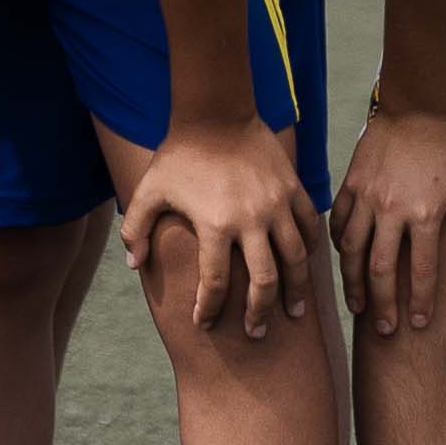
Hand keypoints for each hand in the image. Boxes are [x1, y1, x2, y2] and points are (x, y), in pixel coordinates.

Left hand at [123, 117, 321, 339]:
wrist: (216, 111)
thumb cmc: (179, 154)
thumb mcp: (149, 190)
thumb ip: (136, 228)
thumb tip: (133, 264)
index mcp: (215, 225)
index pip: (215, 282)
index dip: (209, 308)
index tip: (204, 323)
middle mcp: (251, 220)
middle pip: (264, 281)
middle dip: (260, 312)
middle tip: (257, 333)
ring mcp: (277, 204)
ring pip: (296, 259)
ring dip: (295, 290)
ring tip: (294, 314)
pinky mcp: (294, 189)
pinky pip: (310, 226)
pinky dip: (312, 250)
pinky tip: (306, 267)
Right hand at [332, 106, 445, 340]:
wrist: (416, 108)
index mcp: (425, 213)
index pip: (423, 271)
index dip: (422, 302)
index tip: (421, 325)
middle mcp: (392, 209)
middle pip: (381, 269)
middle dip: (382, 305)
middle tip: (384, 331)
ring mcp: (367, 197)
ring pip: (352, 250)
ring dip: (353, 282)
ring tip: (357, 306)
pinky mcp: (350, 184)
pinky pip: (339, 223)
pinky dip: (339, 246)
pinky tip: (344, 263)